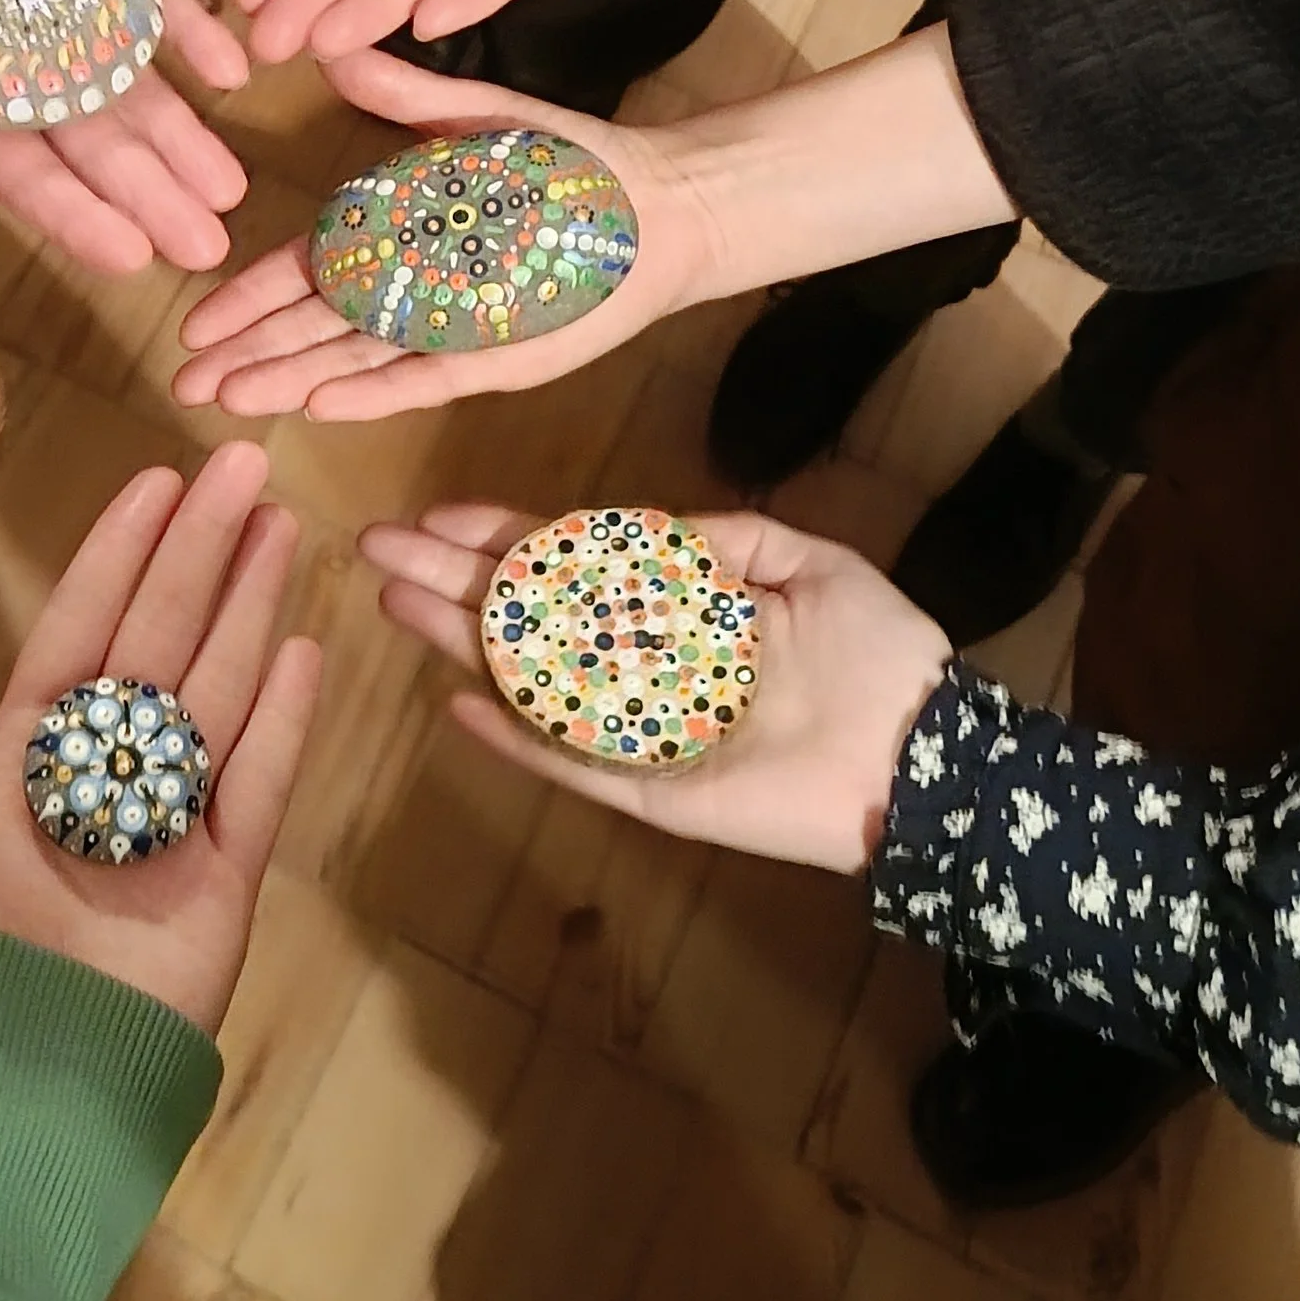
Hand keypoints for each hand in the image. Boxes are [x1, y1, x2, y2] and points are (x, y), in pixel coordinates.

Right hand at [0, 0, 252, 278]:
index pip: (25, 170)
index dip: (75, 214)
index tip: (130, 255)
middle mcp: (24, 70)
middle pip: (96, 145)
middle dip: (151, 194)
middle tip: (209, 246)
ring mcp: (65, 16)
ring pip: (134, 89)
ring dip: (183, 136)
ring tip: (231, 188)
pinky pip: (149, 5)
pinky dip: (191, 35)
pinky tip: (235, 72)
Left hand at [0, 441, 321, 1031]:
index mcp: (17, 773)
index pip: (74, 637)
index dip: (114, 560)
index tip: (149, 482)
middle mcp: (96, 791)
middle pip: (158, 645)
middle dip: (198, 555)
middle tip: (240, 467)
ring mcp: (163, 838)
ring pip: (214, 696)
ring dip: (248, 608)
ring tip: (280, 525)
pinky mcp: (216, 892)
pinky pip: (253, 789)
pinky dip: (280, 721)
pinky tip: (304, 646)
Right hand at [172, 44, 709, 420]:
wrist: (660, 205)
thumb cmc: (567, 164)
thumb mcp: (474, 117)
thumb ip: (404, 94)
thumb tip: (329, 53)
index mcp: (399, 237)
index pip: (306, 271)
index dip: (249, 298)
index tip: (194, 322)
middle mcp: (412, 291)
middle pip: (313, 328)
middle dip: (248, 355)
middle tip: (183, 382)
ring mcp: (448, 330)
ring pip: (351, 361)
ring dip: (290, 379)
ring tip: (229, 398)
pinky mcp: (494, 360)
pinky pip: (421, 380)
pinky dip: (371, 392)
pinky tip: (320, 404)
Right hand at [360, 501, 951, 874]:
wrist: (922, 755)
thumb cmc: (874, 652)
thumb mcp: (803, 561)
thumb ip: (720, 538)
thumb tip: (637, 522)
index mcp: (676, 601)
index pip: (570, 560)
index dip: (504, 534)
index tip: (438, 512)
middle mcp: (642, 660)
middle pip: (526, 612)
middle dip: (451, 577)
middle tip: (376, 548)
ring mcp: (637, 726)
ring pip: (527, 679)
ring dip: (459, 641)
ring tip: (393, 604)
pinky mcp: (648, 788)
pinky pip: (567, 761)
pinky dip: (512, 738)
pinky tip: (455, 705)